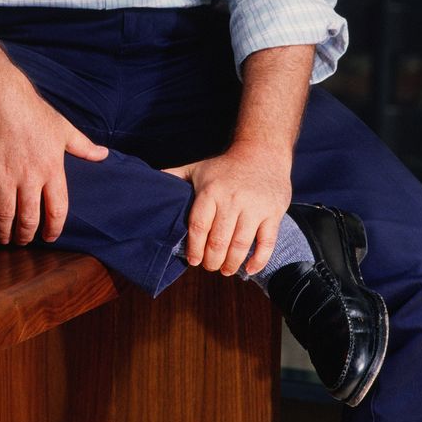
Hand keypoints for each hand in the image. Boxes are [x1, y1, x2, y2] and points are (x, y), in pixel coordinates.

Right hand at [0, 61, 107, 245]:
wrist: (0, 96)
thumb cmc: (33, 110)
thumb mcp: (63, 128)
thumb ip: (83, 146)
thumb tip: (104, 154)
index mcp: (52, 168)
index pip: (57, 210)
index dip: (54, 229)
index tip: (49, 237)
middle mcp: (30, 177)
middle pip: (29, 219)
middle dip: (27, 236)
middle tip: (24, 241)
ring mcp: (6, 177)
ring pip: (6, 217)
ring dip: (5, 233)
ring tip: (5, 239)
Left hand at [163, 143, 290, 275]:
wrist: (262, 152)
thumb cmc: (225, 166)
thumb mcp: (198, 168)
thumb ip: (174, 176)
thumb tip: (149, 182)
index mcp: (210, 191)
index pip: (198, 227)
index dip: (194, 248)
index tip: (193, 260)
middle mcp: (231, 200)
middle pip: (218, 241)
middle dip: (212, 261)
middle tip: (210, 266)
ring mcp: (254, 207)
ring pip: (240, 245)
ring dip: (231, 264)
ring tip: (225, 270)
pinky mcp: (273, 213)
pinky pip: (266, 243)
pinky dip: (258, 261)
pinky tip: (249, 269)